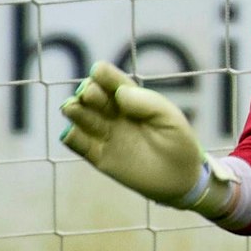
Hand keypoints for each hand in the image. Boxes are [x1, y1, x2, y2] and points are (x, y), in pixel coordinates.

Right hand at [58, 62, 231, 212]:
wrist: (181, 179)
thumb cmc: (179, 143)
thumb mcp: (170, 120)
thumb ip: (148, 104)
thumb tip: (121, 92)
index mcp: (132, 99)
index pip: (113, 82)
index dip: (104, 75)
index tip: (98, 71)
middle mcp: (114, 114)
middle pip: (93, 97)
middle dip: (88, 92)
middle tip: (89, 94)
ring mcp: (105, 134)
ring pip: (82, 118)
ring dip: (74, 110)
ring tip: (71, 107)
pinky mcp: (99, 156)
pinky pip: (79, 144)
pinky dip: (71, 137)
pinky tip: (69, 133)